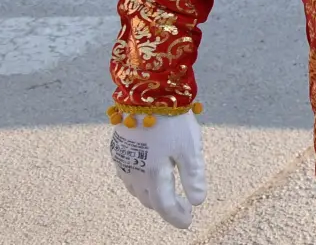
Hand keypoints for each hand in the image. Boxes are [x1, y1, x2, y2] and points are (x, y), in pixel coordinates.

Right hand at [110, 110, 207, 228]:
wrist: (147, 94)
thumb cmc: (172, 121)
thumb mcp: (190, 148)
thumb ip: (193, 176)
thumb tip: (197, 201)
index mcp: (153, 174)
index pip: (165, 205)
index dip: (177, 216)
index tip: (188, 222)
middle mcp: (134, 172)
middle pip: (150, 199)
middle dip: (166, 206)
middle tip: (182, 209)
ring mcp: (123, 161)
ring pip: (136, 189)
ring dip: (150, 195)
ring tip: (166, 196)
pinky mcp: (118, 149)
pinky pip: (127, 175)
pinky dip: (138, 182)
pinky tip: (146, 177)